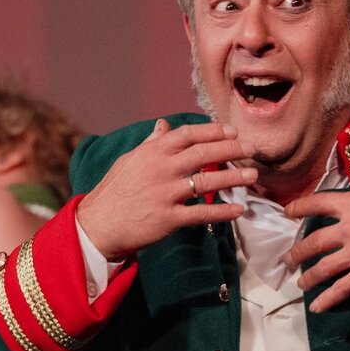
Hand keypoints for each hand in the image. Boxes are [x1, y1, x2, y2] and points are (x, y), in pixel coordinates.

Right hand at [75, 120, 259, 258]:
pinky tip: (238, 209)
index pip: (188, 134)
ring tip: (252, 175)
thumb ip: (150, 144)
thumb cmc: (113, 191)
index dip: (213, 131)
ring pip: (207, 182)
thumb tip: (163, 125)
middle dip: (231, 150)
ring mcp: (165, 194)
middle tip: (252, 148)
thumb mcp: (129, 161)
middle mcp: (161, 169)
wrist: (97, 224)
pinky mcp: (168, 218)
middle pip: (203, 154)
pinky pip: (201, 213)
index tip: (232, 131)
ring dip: (233, 178)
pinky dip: (222, 211)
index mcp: (152, 152)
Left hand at [284, 185, 349, 312]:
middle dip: (297, 252)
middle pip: (313, 241)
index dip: (300, 207)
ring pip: (322, 267)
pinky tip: (317, 308)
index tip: (288, 212)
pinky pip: (340, 289)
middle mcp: (349, 228)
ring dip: (308, 277)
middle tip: (287, 260)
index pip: (318, 203)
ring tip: (300, 283)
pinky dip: (327, 300)